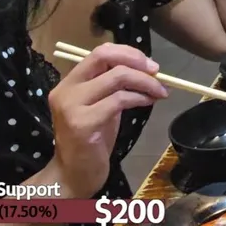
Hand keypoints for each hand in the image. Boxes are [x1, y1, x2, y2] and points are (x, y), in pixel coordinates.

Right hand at [46, 43, 167, 196]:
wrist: (74, 174)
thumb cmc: (91, 140)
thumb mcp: (101, 106)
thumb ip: (114, 86)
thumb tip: (146, 67)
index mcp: (69, 82)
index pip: (99, 52)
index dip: (128, 53)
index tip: (149, 63)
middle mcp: (66, 90)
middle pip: (104, 57)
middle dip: (136, 60)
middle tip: (156, 72)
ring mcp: (71, 106)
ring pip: (117, 77)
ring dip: (146, 82)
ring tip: (159, 92)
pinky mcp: (82, 124)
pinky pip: (119, 100)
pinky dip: (140, 98)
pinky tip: (148, 102)